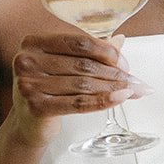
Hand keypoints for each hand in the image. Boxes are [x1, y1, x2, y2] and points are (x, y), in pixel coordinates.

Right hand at [11, 33, 132, 145]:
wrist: (29, 123)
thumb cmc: (48, 90)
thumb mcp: (64, 65)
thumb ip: (89, 52)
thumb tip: (120, 40)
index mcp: (33, 42)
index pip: (79, 42)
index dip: (107, 52)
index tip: (125, 63)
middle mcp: (27, 61)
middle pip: (83, 64)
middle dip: (115, 73)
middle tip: (136, 81)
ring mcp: (29, 84)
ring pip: (83, 84)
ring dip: (114, 88)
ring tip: (133, 91)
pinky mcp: (37, 107)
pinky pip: (79, 103)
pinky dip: (103, 101)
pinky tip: (121, 98)